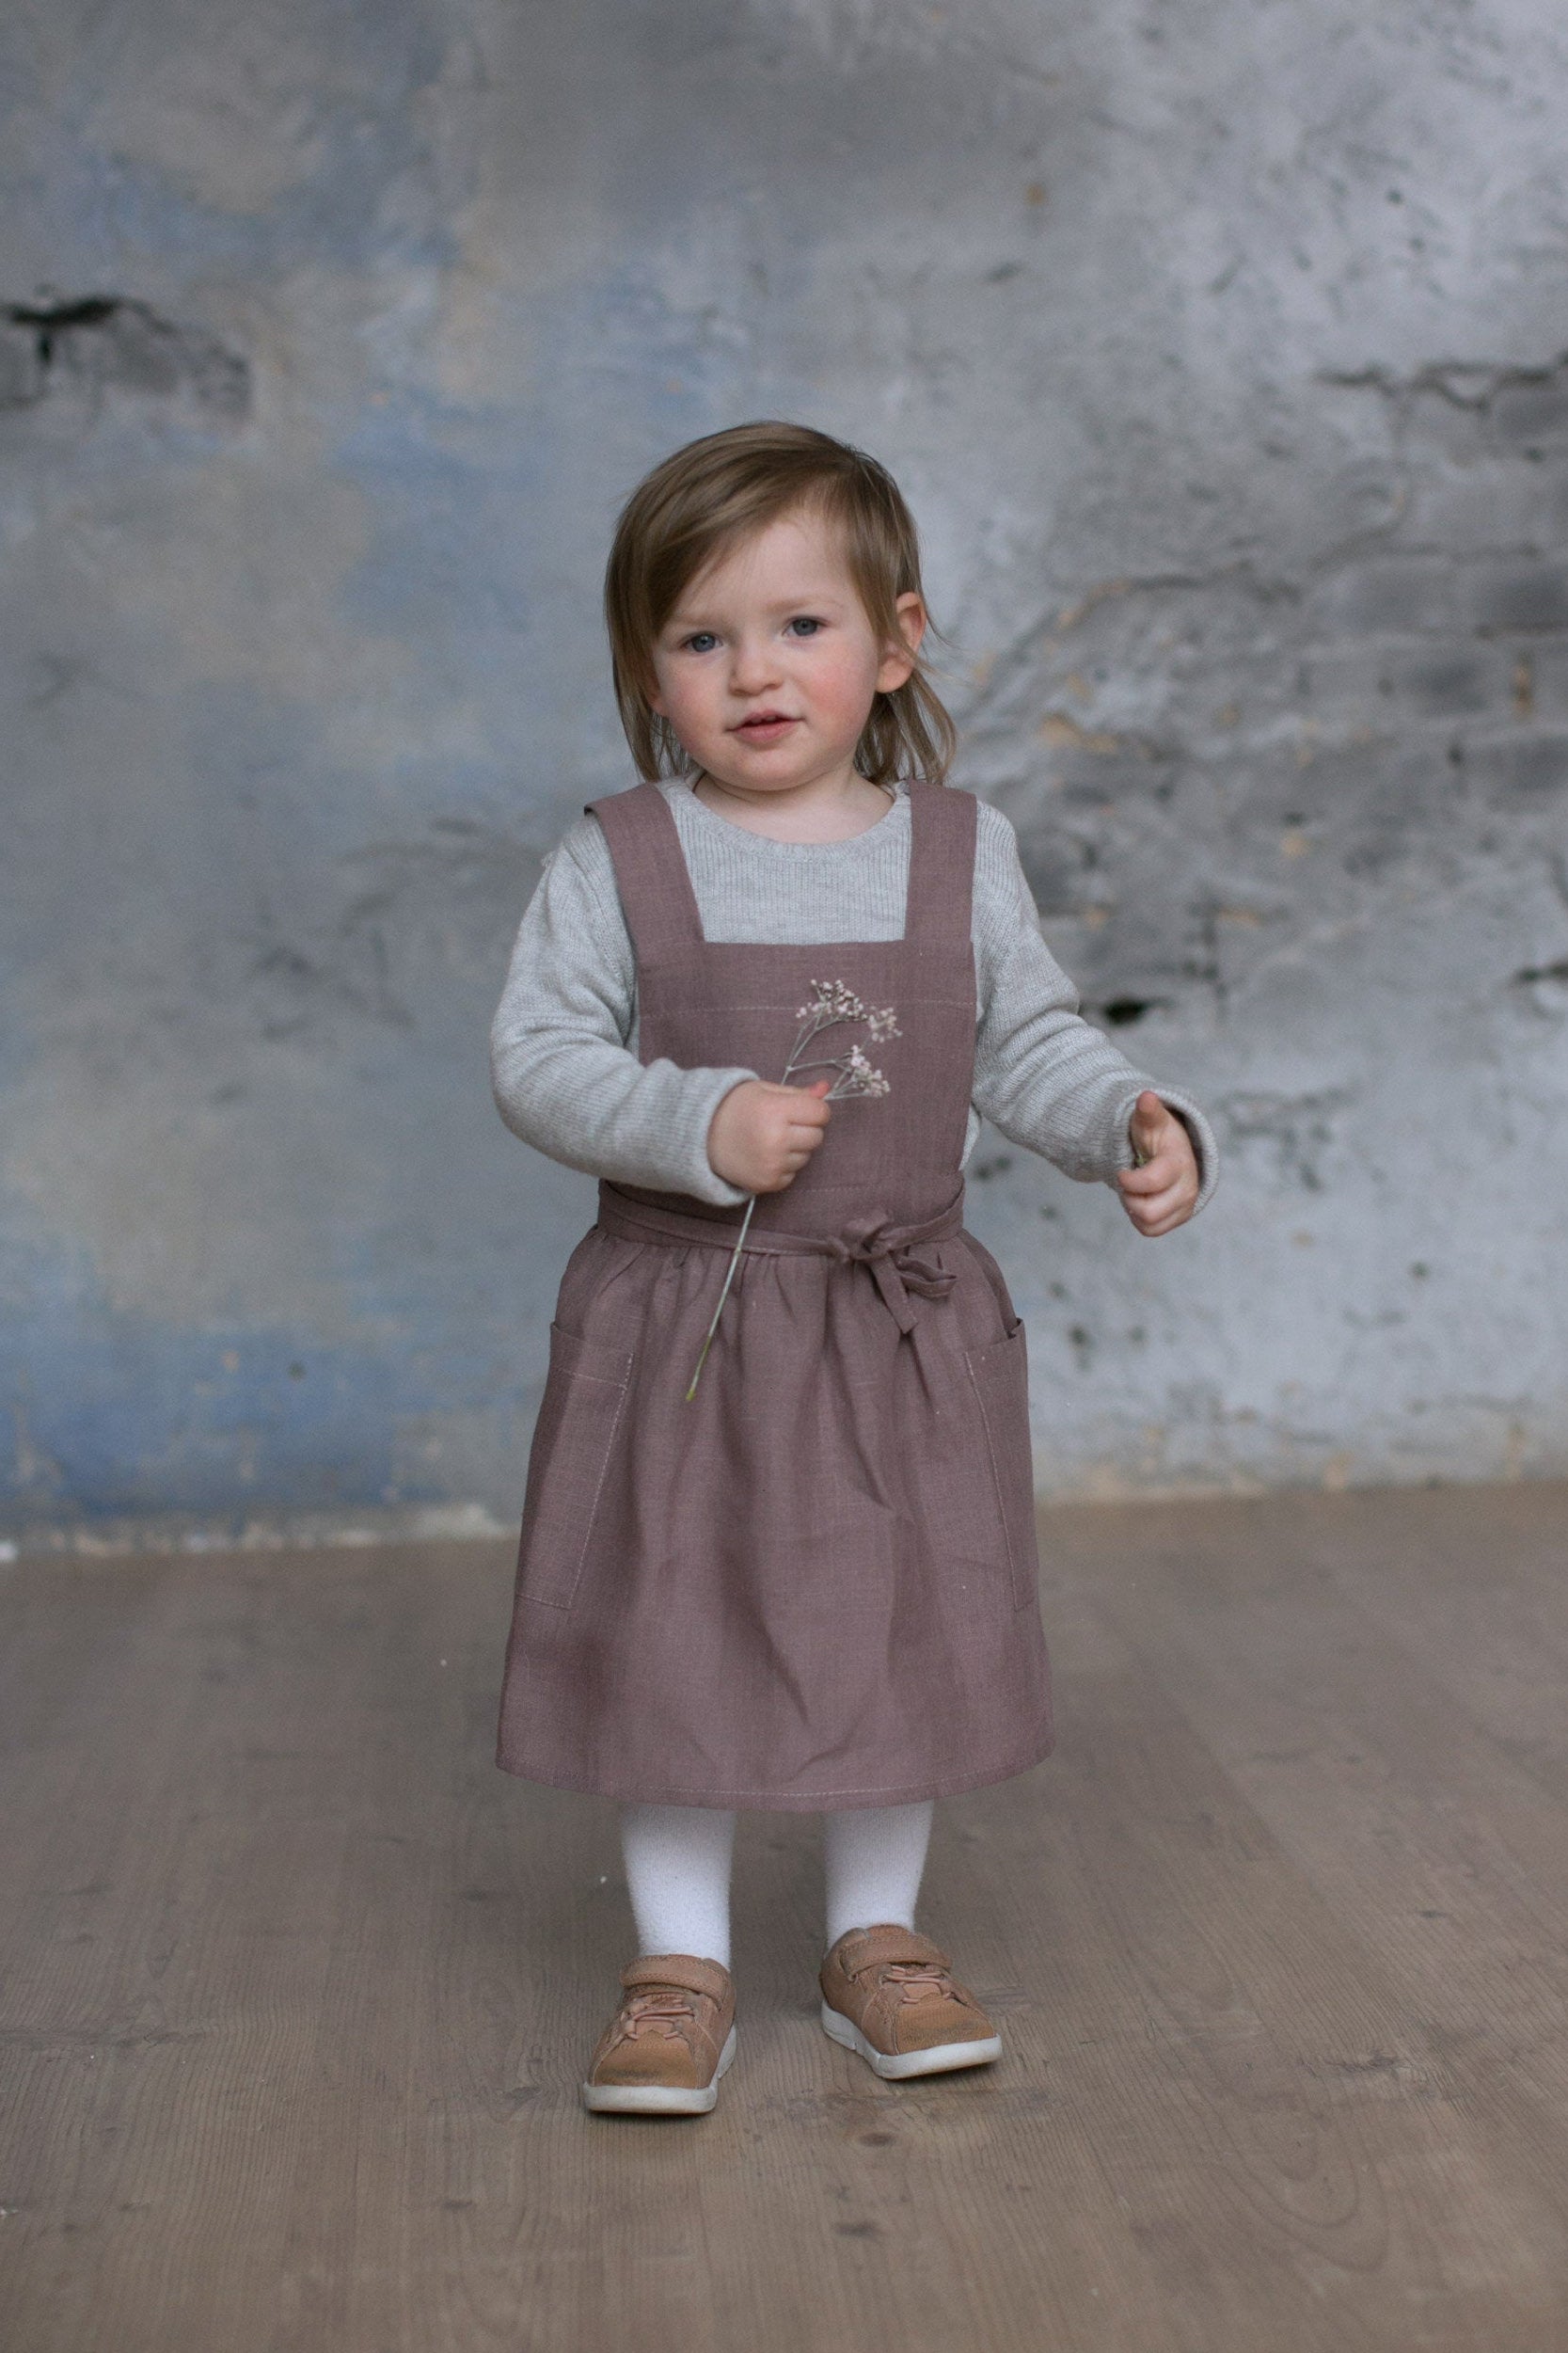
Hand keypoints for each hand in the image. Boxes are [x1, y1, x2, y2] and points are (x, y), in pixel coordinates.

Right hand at [708, 1076, 832, 1192]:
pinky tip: (765, 1155)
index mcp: (775, 1110)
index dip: (814, 1110)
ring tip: (770, 1140)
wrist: (702, 1137)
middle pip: (817, 1136)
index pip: (821, 1113)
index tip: (801, 1109)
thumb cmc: (735, 1108)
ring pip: (807, 1156)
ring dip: (795, 1148)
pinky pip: (793, 1174)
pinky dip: (784, 1165)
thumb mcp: (765, 1091)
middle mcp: (776, 1139)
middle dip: (806, 1129)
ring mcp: (772, 1164)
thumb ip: (798, 1092)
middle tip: (783, 1124)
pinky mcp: (768, 1183)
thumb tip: (826, 1088)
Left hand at [1116, 1090, 1199, 1235]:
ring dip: (1134, 1207)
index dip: (1130, 1181)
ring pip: (1148, 1223)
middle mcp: (1188, 1187)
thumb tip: (1146, 1097)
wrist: (1174, 1152)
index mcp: (1180, 1162)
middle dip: (1130, 1197)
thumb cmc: (1159, 1135)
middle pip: (1148, 1211)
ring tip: (1135, 1190)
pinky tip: (1142, 1200)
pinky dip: (1139, 1219)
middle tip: (1128, 1183)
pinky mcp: (1180, 1217)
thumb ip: (1148, 1111)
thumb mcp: (1152, 1121)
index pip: (1152, 1182)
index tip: (1120, 1173)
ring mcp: (1186, 1205)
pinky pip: (1151, 1231)